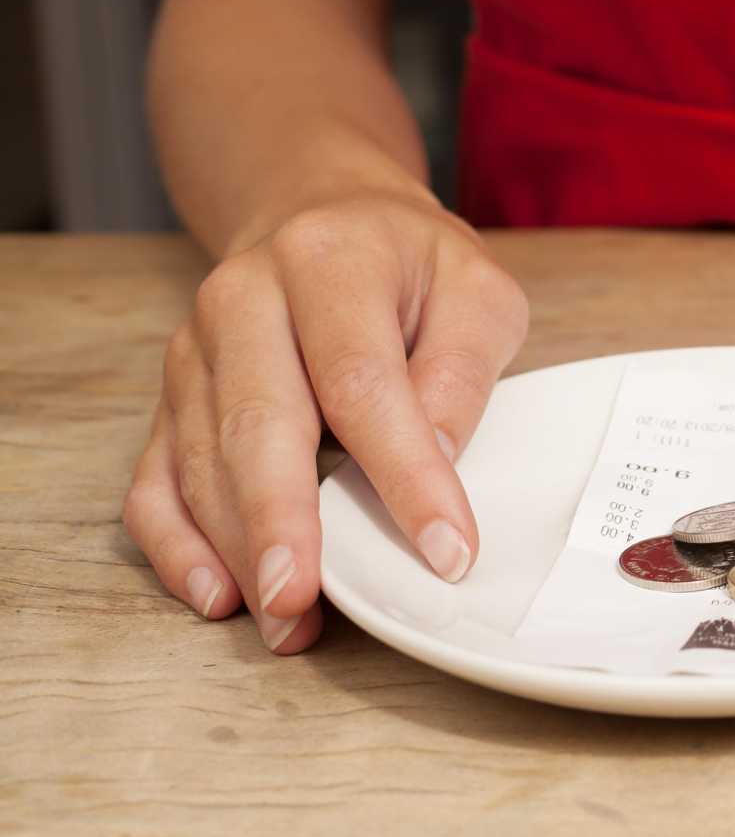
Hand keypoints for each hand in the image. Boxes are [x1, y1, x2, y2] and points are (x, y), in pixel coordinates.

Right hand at [122, 194, 527, 652]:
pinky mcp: (171, 396)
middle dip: (281, 521)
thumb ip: (462, 368)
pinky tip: (217, 593)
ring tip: (287, 622)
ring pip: (201, 460)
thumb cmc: (411, 265)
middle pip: (257, 423)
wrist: (325, 215)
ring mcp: (194, 350)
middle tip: (304, 600)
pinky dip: (179, 543)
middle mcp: (243, 299)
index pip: (362, 381)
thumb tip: (438, 457)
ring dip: (240, 549)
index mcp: (327, 258)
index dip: (404, 472)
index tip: (446, 547)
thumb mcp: (476, 290)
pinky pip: (154, 479)